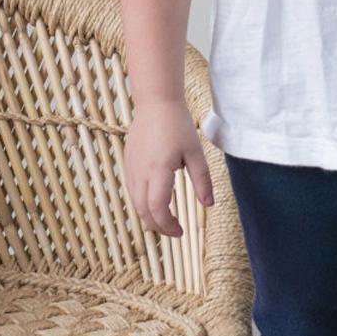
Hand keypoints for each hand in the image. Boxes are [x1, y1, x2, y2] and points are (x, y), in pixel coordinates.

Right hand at [124, 98, 214, 237]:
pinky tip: (155, 202)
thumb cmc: (177, 125)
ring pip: (135, 203)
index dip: (168, 226)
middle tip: (175, 231)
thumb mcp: (195, 152)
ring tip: (166, 220)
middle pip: (144, 211)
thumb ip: (202, 180)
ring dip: (150, 216)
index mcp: (158, 170)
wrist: (155, 103)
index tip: (181, 232)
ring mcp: (131, 169)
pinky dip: (142, 203)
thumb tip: (209, 204)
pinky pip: (132, 191)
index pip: (157, 209)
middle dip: (159, 227)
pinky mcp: (127, 164)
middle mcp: (140, 172)